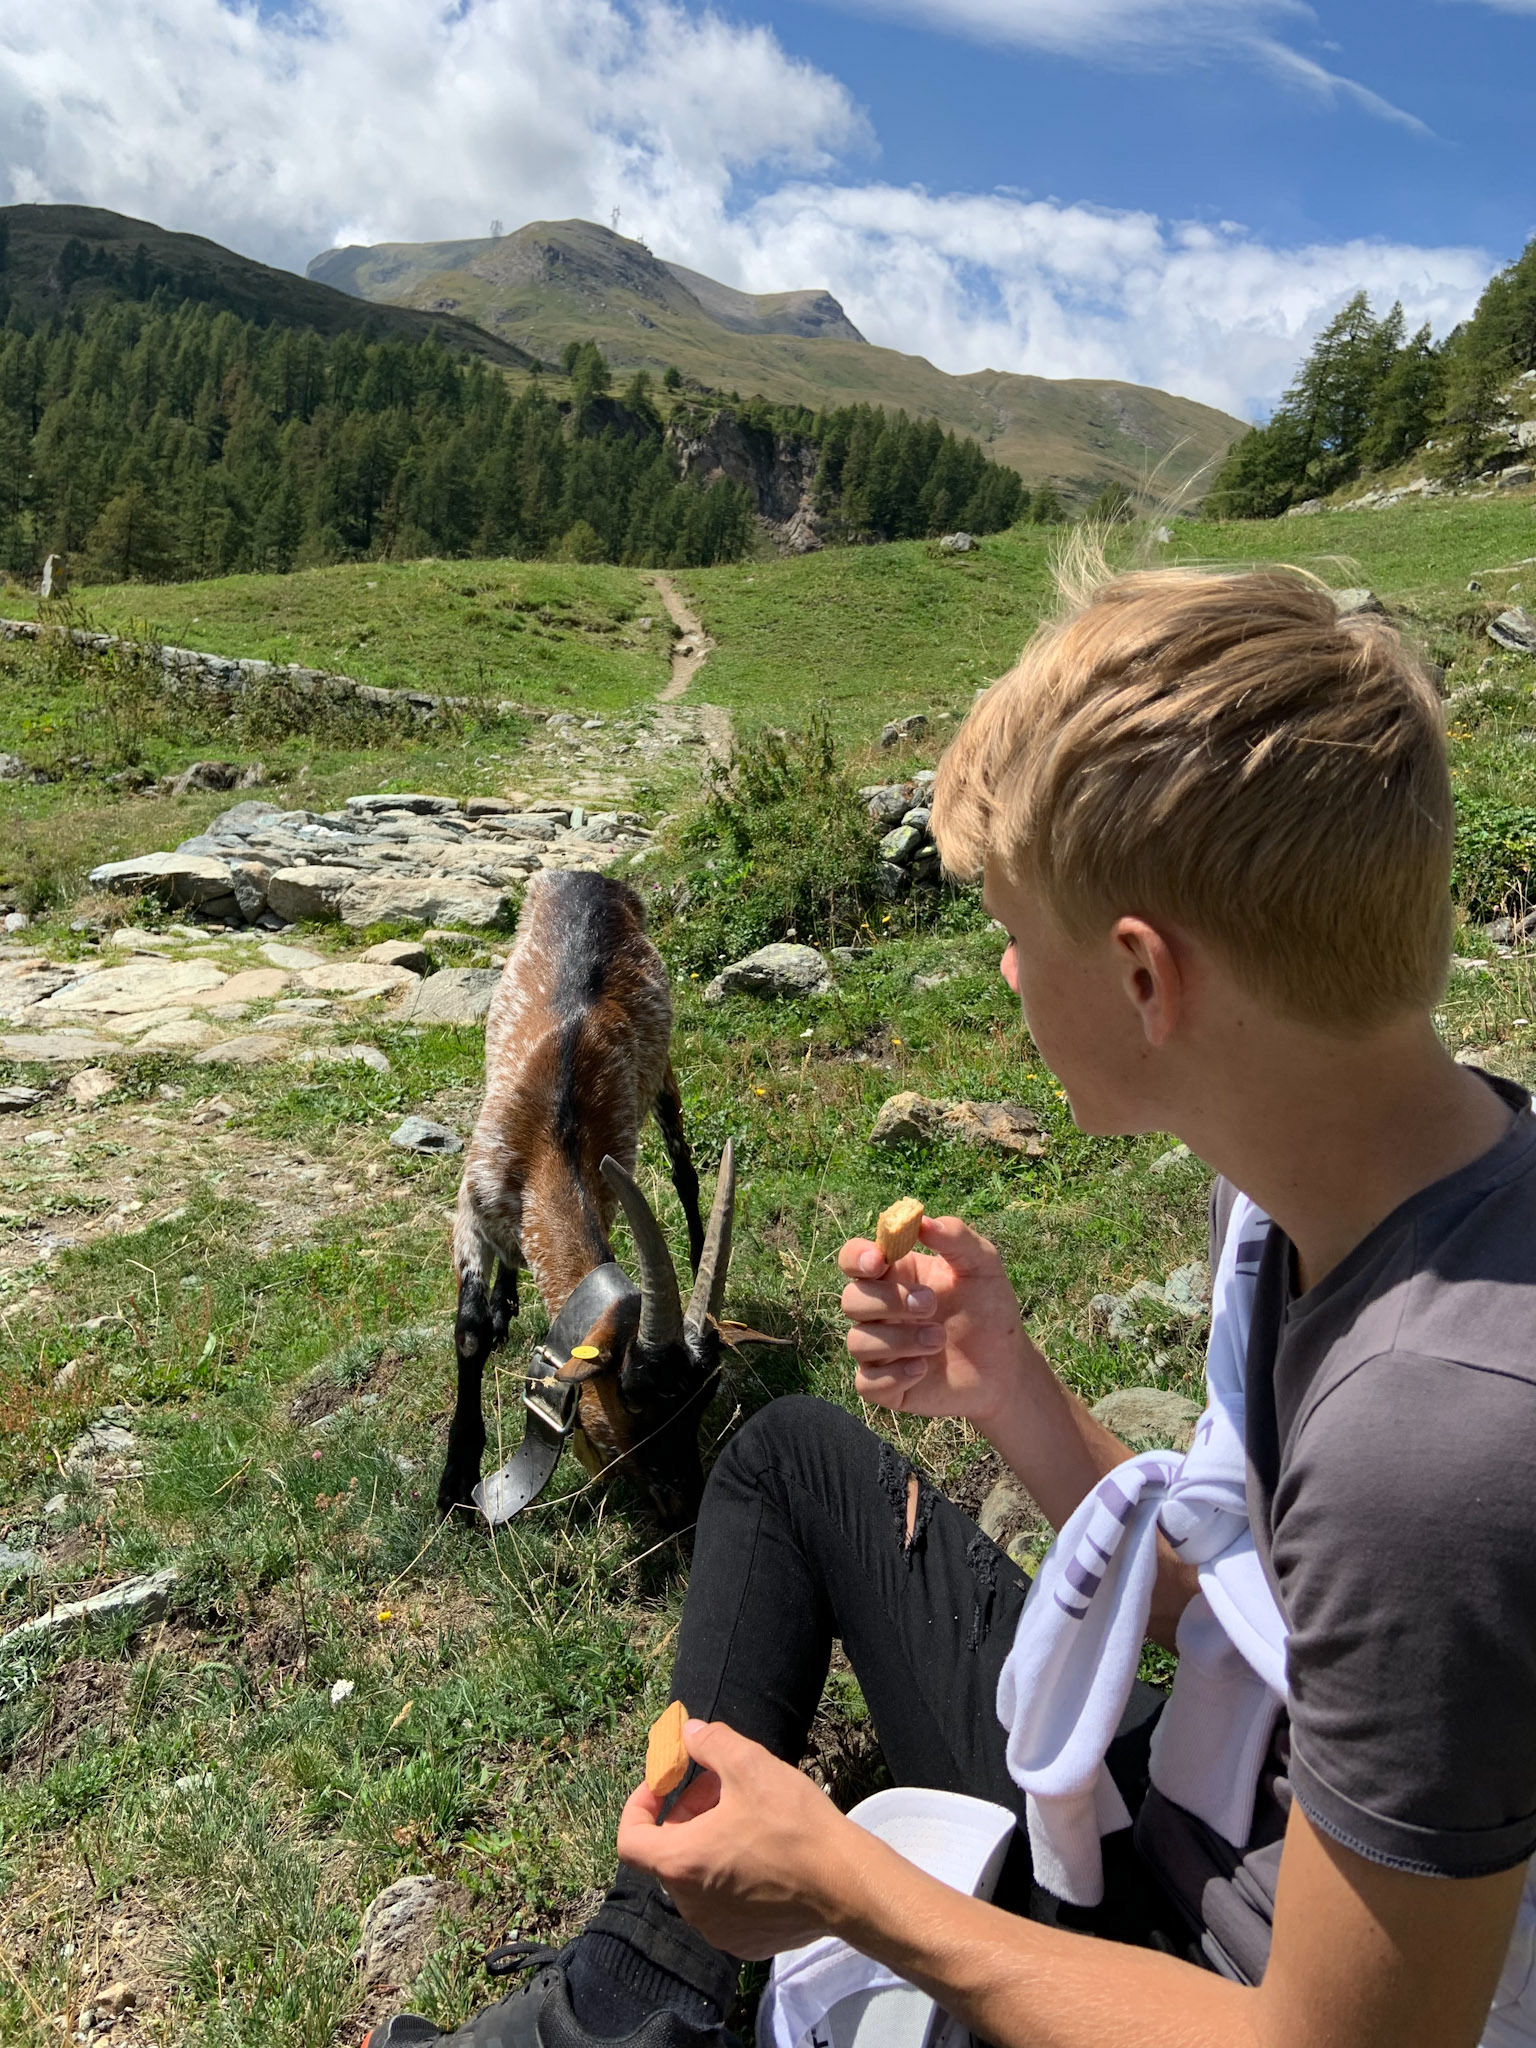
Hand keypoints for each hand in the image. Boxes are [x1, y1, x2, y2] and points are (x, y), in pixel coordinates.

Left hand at [615, 1720, 858, 1958]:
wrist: (846, 1884)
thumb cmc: (792, 1824)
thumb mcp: (749, 1764)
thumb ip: (709, 1743)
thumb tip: (686, 1733)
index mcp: (680, 1864)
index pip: (630, 1838)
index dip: (640, 1804)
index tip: (664, 1784)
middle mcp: (690, 1905)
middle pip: (668, 1852)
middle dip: (686, 1813)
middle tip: (719, 1787)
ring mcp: (718, 1929)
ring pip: (696, 1878)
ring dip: (708, 1843)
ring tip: (745, 1816)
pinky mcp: (745, 1942)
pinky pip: (723, 1903)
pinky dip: (730, 1875)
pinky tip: (765, 1854)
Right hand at [838, 1215, 1037, 1429]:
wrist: (1007, 1366)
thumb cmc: (990, 1310)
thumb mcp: (983, 1266)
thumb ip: (957, 1238)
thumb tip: (923, 1220)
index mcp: (894, 1275)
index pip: (853, 1259)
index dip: (856, 1257)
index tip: (880, 1260)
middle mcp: (879, 1312)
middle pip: (850, 1300)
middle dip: (888, 1302)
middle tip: (931, 1304)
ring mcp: (879, 1350)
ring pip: (857, 1342)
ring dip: (898, 1340)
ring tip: (940, 1339)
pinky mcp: (885, 1387)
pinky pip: (866, 1383)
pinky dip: (891, 1376)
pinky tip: (923, 1369)